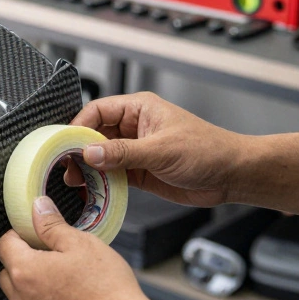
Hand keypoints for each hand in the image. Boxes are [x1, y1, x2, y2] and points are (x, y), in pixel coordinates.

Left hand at [0, 196, 161, 299]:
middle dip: (23, 261)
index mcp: (24, 270)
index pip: (4, 244)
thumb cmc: (107, 288)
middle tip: (53, 258)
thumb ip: (52, 225)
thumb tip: (37, 208)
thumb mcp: (81, 243)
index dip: (19, 235)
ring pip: (19, 297)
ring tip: (65, 284)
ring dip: (32, 287)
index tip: (35, 235)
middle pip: (7, 272)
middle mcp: (19, 299)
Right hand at [64, 91, 246, 207]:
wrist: (232, 176)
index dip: (79, 126)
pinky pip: (111, 174)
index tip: (66, 145)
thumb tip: (89, 154)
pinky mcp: (139, 171)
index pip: (97, 111)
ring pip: (100, 156)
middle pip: (94, 134)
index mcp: (139, 109)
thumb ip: (123, 153)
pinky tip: (92, 189)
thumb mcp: (161, 150)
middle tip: (68, 167)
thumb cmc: (208, 151)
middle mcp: (134, 127)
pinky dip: (100, 182)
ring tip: (76, 181)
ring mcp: (135, 150)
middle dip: (79, 150)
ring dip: (87, 168)